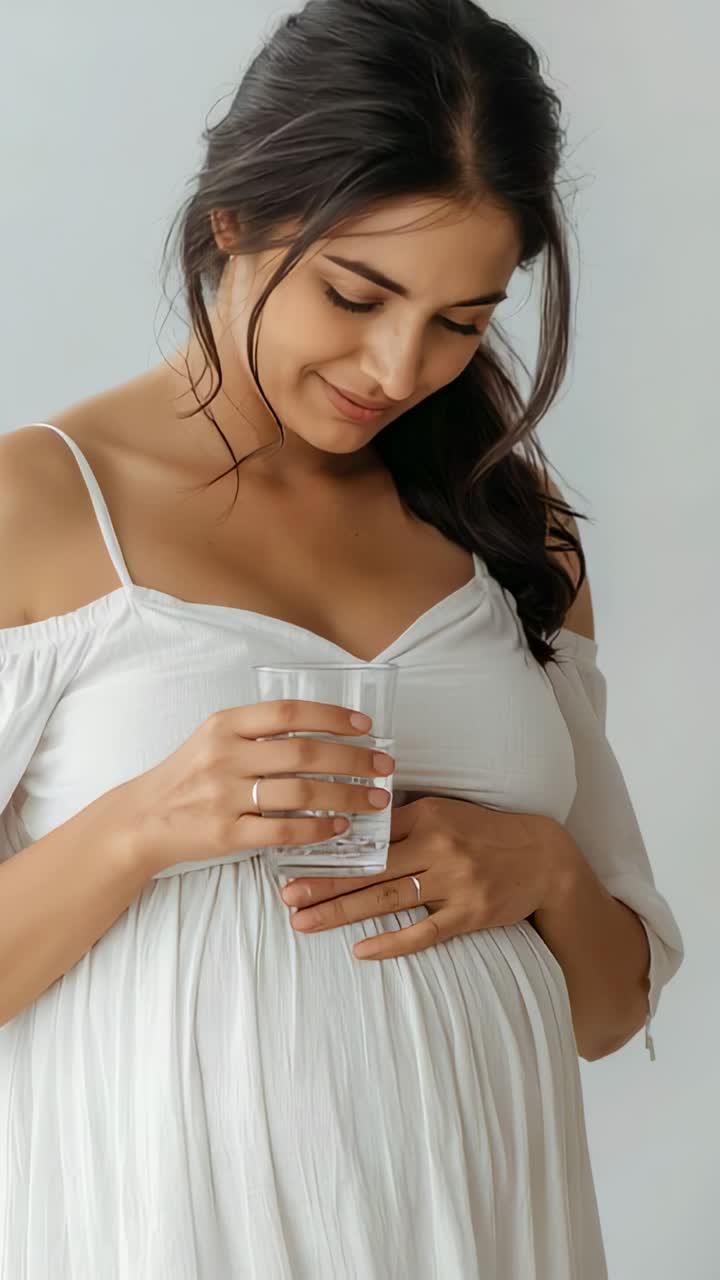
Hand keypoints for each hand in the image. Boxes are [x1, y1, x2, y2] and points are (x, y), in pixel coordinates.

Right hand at [116, 701, 394, 874]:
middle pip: (303, 752)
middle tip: (385, 766)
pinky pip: (282, 830)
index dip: (332, 716)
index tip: (366, 726)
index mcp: (224, 725)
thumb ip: (258, 732)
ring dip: (345, 795)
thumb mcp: (214, 739)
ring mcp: (223, 796)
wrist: (142, 819)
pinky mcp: (225, 834)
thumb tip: (323, 731)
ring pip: (299, 792)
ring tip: (375, 799)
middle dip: (353, 759)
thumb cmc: (188, 776)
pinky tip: (339, 825)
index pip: (288, 712)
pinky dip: (316, 827)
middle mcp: (224, 756)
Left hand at [280, 795, 566, 958]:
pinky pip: (423, 932)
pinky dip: (390, 943)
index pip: (368, 834)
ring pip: (387, 900)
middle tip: (285, 896)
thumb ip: (401, 819)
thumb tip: (346, 826)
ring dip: (341, 912)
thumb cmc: (483, 831)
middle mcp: (438, 847)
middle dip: (322, 884)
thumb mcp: (443, 810)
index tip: (292, 857)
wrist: (542, 857)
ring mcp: (454, 883)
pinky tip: (360, 951)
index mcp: (426, 816)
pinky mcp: (469, 914)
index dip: (328, 848)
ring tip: (305, 921)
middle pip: (369, 869)